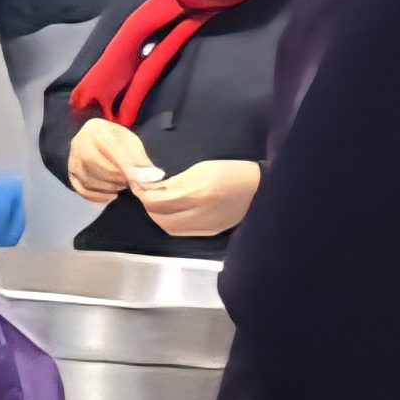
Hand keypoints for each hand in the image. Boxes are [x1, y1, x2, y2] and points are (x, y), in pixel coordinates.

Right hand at [66, 116, 153, 202]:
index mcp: (98, 130)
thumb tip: (152, 178)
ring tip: (122, 185)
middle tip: (130, 182)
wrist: (97, 143)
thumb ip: (141, 161)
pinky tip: (111, 194)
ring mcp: (73, 159)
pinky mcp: (71, 173)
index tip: (140, 181)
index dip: (127, 167)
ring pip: (89, 179)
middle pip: (96, 165)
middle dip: (117, 177)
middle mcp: (80, 142)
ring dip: (109, 187)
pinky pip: (82, 189)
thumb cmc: (117, 142)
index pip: (111, 149)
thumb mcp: (132, 144)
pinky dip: (98, 196)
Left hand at [139, 158, 261, 236]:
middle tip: (144, 191)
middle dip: (147, 205)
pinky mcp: (209, 232)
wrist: (262, 190)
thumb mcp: (203, 167)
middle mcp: (198, 214)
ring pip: (168, 227)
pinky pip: (181, 231)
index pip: (157, 199)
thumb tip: (153, 186)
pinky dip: (170, 222)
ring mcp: (204, 226)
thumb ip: (176, 180)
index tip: (138, 182)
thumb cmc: (233, 171)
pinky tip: (170, 212)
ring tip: (155, 202)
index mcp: (197, 193)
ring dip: (157, 215)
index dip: (143, 191)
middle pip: (159, 216)